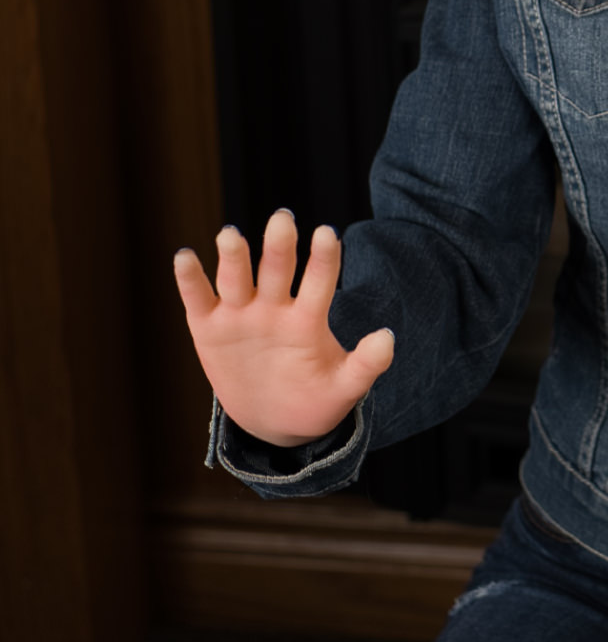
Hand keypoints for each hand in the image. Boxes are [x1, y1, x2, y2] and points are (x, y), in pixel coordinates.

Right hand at [173, 209, 393, 447]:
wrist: (273, 422)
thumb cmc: (313, 397)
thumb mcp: (343, 387)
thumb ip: (366, 365)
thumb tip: (388, 336)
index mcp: (308, 317)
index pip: (319, 281)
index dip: (323, 259)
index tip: (327, 234)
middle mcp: (274, 306)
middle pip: (276, 270)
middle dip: (278, 246)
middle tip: (283, 219)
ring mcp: (240, 313)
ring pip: (236, 279)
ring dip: (234, 257)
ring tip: (231, 235)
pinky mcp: (208, 326)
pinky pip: (198, 299)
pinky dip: (190, 279)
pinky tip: (185, 257)